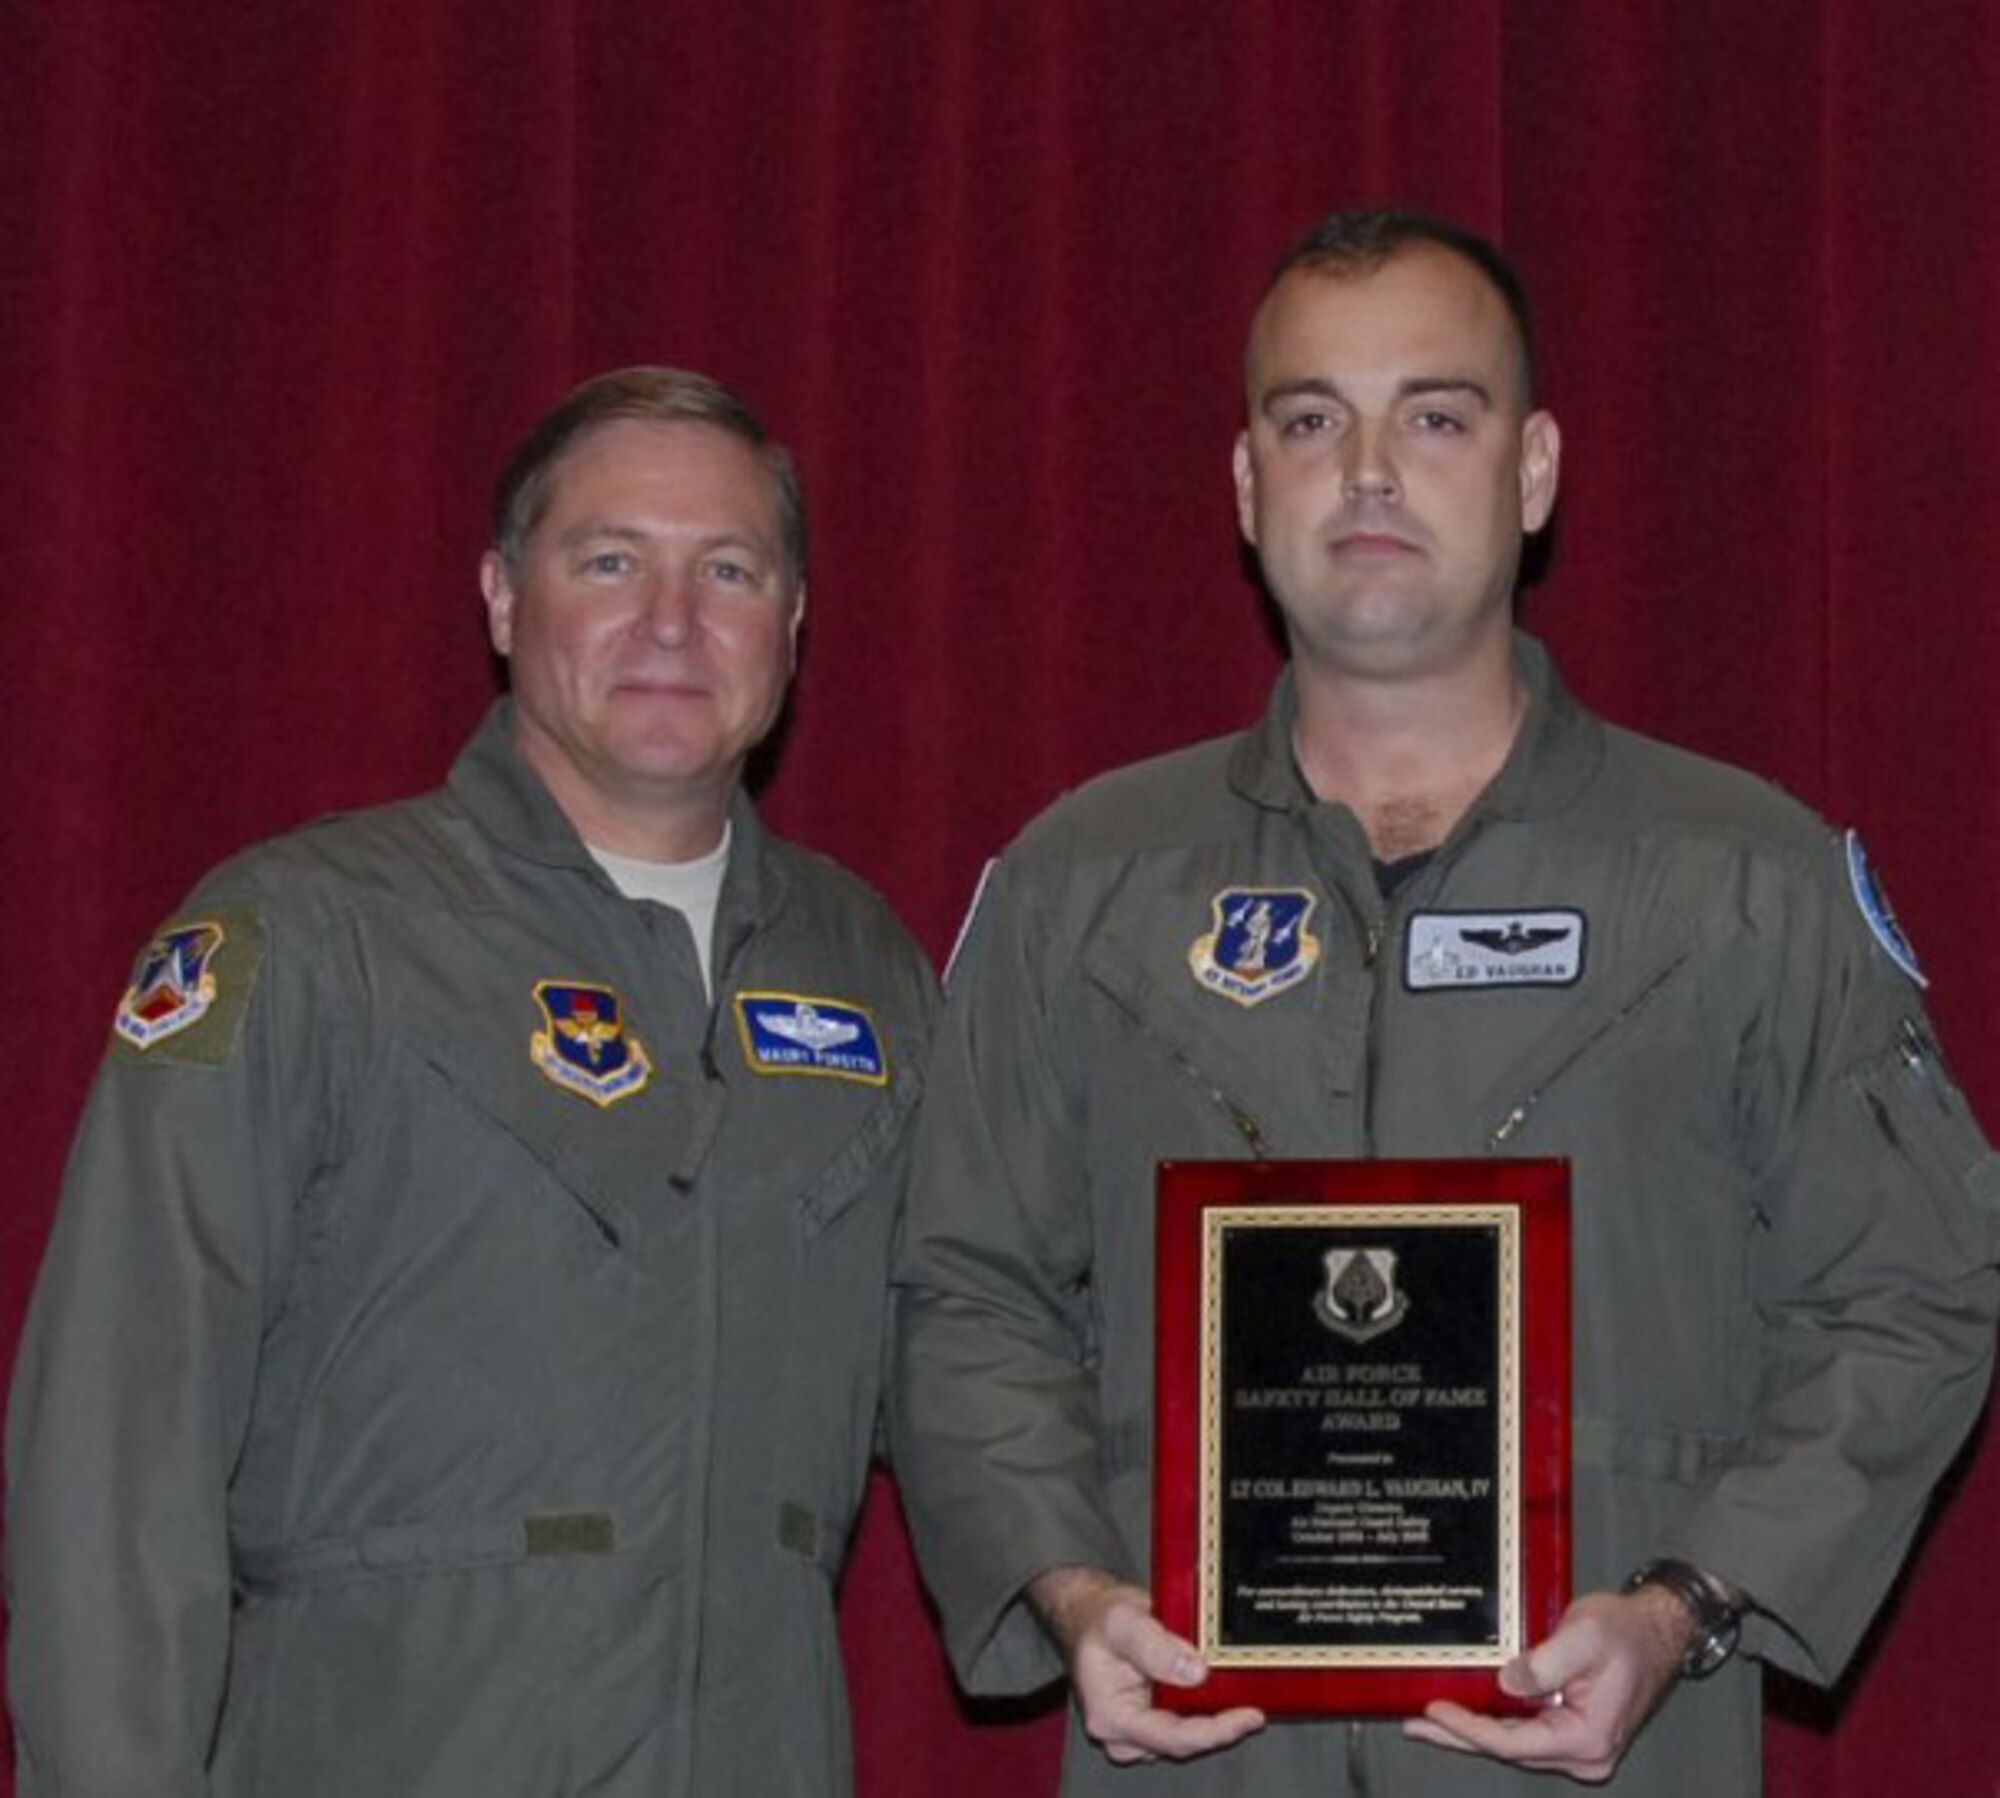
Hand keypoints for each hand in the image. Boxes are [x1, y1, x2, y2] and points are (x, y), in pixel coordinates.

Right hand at [1028, 1566, 1265, 1764]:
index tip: (1249, 1716)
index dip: (1216, 1731)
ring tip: (1240, 1691)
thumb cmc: (1098, 1617)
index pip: (1173, 1737)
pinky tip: (1224, 1691)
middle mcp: (1122, 1733)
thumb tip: (1195, 1672)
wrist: (1088, 1612)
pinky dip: (1206, 1706)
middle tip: (1252, 1701)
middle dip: (1221, 1723)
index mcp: (1110, 1716)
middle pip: (1185, 1741)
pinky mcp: (1151, 1720)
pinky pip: (1186, 1720)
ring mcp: (1138, 1730)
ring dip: (1215, 1714)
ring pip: (1188, 1733)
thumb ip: (1156, 1647)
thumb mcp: (1123, 1621)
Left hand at [1401, 1585, 1691, 1783]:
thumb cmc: (1626, 1630)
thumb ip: (1545, 1663)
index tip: (1435, 1710)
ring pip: (1514, 1744)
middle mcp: (1584, 1754)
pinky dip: (1494, 1724)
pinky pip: (1526, 1733)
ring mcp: (1580, 1748)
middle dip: (1461, 1736)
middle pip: (1509, 1750)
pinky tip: (1468, 1714)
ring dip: (1473, 1732)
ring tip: (1431, 1721)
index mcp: (1587, 1737)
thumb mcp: (1584, 1636)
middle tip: (1417, 1725)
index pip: (1514, 1742)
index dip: (1469, 1728)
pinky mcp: (1573, 1733)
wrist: (1658, 1630)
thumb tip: (1505, 1683)